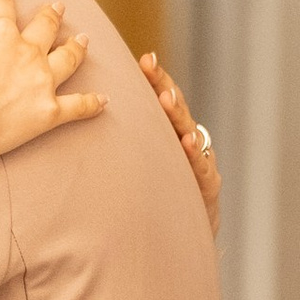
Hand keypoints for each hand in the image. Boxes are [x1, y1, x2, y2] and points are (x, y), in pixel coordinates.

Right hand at [0, 0, 101, 168]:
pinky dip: (92, 103)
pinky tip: (103, 100)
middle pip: (45, 26)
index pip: (2, 3)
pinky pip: (78, 106)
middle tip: (57, 7)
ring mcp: (41, 82)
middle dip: (51, 14)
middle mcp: (26, 52)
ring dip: (77, 47)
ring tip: (83, 39)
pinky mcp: (48, 113)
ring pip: (68, 58)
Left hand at [138, 50, 219, 229]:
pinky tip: (188, 142)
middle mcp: (189, 145)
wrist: (183, 240)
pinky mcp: (207, 187)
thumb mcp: (142, 171)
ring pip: (191, 134)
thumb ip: (126, 150)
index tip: (145, 59)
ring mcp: (200, 164)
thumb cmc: (159, 201)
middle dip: (165, 86)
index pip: (164, 104)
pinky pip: (202, 168)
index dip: (157, 81)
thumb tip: (92, 127)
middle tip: (151, 66)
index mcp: (171, 138)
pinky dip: (195, 154)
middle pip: (177, 111)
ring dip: (178, 115)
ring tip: (166, 98)